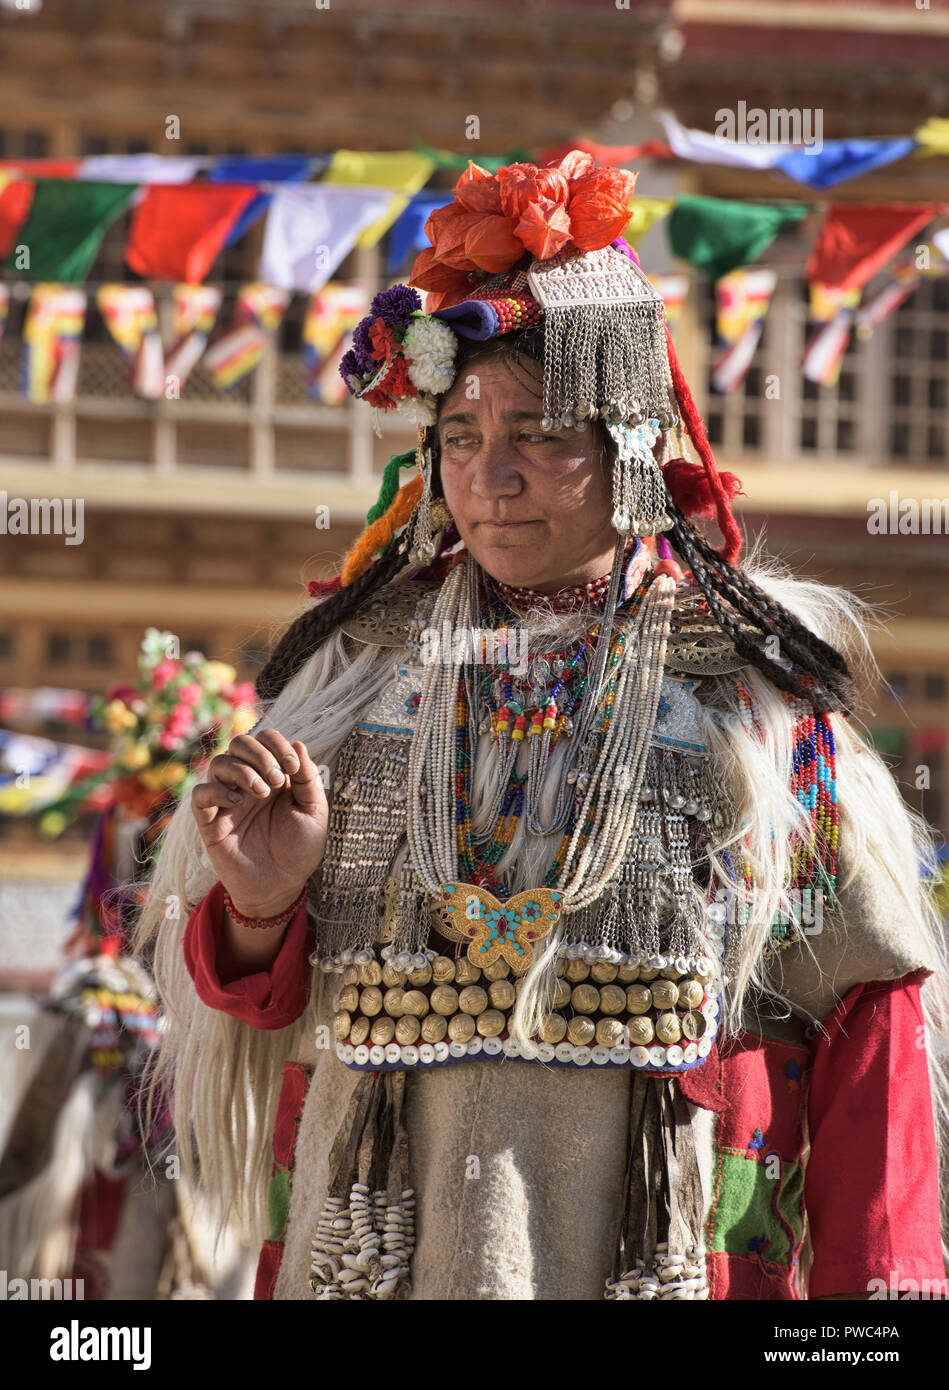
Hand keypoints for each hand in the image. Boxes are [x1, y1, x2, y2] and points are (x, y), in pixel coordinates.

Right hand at [190, 728, 328, 917]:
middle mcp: (248, 782)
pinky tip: (239, 801)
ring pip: (219, 763)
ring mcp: (228, 799)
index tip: (292, 768)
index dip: (276, 744)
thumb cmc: (300, 850)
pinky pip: (200, 794)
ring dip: (242, 771)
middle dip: (260, 754)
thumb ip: (307, 777)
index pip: (265, 739)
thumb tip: (298, 742)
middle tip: (278, 781)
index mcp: (273, 775)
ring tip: (262, 793)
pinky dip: (217, 790)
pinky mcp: (210, 820)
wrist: (282, 887)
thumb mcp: (314, 811)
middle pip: (239, 743)